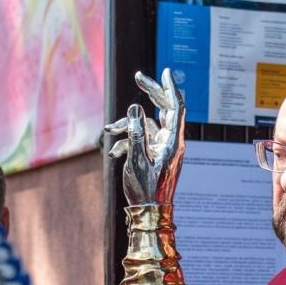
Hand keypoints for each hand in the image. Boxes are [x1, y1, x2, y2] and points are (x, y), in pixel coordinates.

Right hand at [104, 69, 185, 205]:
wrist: (149, 213)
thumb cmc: (146, 190)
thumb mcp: (137, 160)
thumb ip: (136, 133)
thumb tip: (135, 109)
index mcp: (172, 142)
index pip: (176, 107)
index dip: (170, 87)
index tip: (164, 71)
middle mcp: (170, 142)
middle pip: (164, 109)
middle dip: (151, 93)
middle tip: (138, 77)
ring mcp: (162, 148)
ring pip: (146, 124)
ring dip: (128, 125)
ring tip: (109, 129)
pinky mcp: (153, 154)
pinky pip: (140, 139)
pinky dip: (126, 141)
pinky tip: (113, 152)